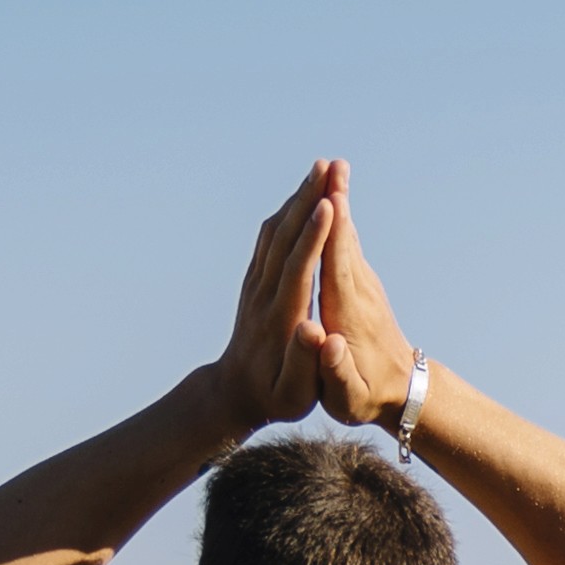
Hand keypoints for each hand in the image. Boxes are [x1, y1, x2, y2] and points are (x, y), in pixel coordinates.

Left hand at [212, 169, 333, 430]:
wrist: (234, 393)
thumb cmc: (274, 397)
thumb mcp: (293, 393)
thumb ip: (304, 362)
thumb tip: (313, 330)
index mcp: (279, 318)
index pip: (297, 269)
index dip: (314, 237)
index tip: (330, 206)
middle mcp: (263, 294)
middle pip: (285, 238)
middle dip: (306, 201)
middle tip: (327, 167)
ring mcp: (256, 284)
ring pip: (275, 232)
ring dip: (296, 199)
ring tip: (318, 171)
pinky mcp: (254, 281)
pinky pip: (269, 238)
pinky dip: (286, 213)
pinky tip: (300, 198)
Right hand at [299, 163, 422, 430]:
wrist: (402, 392)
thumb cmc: (368, 396)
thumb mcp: (349, 397)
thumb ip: (337, 371)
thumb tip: (328, 344)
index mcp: (348, 313)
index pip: (337, 265)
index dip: (331, 234)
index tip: (330, 200)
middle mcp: (358, 291)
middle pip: (344, 239)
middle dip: (337, 203)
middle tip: (331, 164)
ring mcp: (362, 285)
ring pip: (346, 235)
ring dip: (338, 201)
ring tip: (331, 167)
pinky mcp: (361, 284)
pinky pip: (345, 243)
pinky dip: (338, 219)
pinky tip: (331, 197)